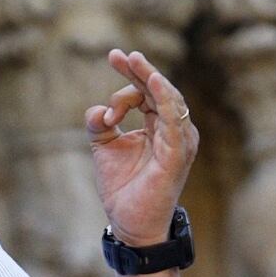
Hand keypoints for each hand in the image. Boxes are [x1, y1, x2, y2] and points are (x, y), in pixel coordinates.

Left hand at [85, 49, 197, 247]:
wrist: (130, 222)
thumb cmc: (123, 186)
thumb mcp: (104, 148)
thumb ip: (99, 124)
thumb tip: (97, 111)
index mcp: (157, 125)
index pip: (146, 91)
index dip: (129, 74)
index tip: (112, 56)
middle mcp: (172, 129)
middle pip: (158, 90)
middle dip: (139, 69)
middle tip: (120, 54)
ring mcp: (178, 140)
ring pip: (168, 99)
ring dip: (149, 79)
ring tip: (133, 62)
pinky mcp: (178, 152)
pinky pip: (173, 120)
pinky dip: (164, 99)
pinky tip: (153, 83)